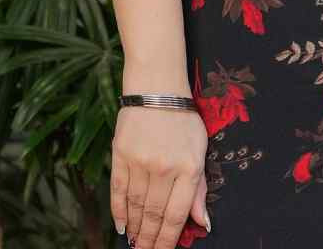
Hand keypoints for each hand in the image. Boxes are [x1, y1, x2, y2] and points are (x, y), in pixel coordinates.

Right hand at [111, 102, 209, 248]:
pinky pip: (118, 191)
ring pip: (136, 207)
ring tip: (136, 244)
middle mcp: (165, 167)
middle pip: (154, 215)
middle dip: (150, 240)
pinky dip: (119, 212)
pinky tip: (122, 227)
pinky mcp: (121, 155)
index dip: (168, 241)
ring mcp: (141, 162)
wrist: (157, 88)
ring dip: (135, 230)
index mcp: (189, 167)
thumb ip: (200, 188)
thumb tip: (204, 222)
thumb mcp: (200, 149)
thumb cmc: (183, 119)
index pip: (177, 215)